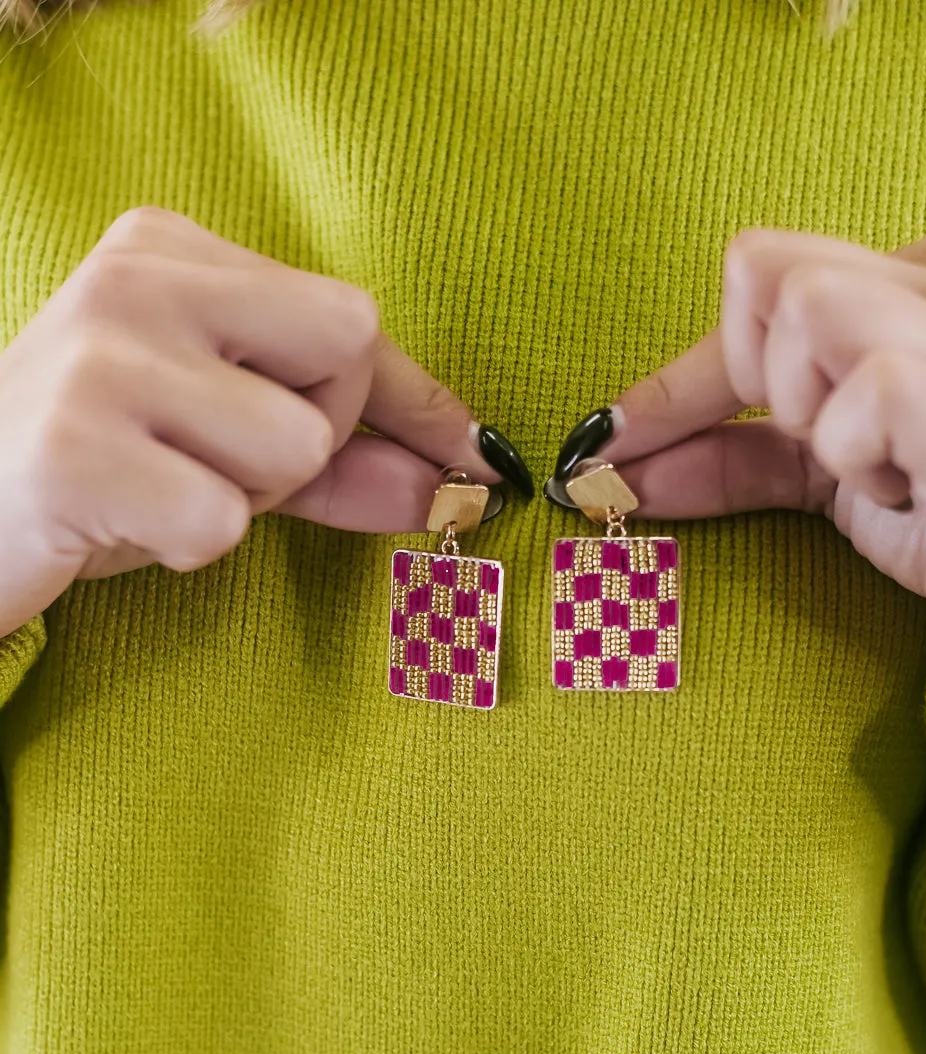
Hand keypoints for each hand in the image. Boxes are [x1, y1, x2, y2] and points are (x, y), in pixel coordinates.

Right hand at [0, 206, 531, 638]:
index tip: (464, 452)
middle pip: (342, 356)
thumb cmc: (101, 474)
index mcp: (171, 251)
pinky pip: (222, 520)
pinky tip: (129, 524)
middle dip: (314, 439)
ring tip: (165, 489)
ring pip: (294, 443)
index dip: (409, 399)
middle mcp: (137, 281)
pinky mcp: (75, 448)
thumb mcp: (224, 449)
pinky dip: (192, 545)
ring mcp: (101, 358)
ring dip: (249, 498)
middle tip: (221, 463)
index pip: (351, 316)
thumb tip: (451, 481)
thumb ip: (339, 459)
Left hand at [559, 228, 925, 671]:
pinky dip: (859, 456)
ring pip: (811, 309)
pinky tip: (912, 493)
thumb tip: (618, 465)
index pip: (757, 276)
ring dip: (810, 417)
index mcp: (925, 282)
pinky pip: (872, 388)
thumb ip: (739, 455)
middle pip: (767, 269)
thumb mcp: (839, 482)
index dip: (683, 377)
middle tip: (812, 458)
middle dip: (746, 384)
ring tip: (877, 477)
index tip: (618, 450)